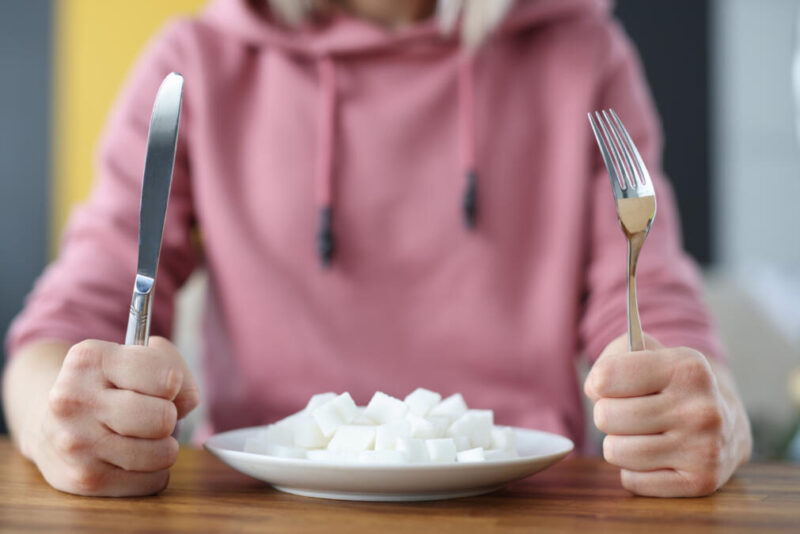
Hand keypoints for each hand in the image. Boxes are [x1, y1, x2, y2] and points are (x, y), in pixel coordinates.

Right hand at [32, 337, 199, 495]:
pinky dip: (152, 472)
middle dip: (168, 417)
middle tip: (150, 415)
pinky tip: (130, 458)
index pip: (168, 378)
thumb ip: (172, 365)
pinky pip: (153, 481)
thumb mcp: (135, 356)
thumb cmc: (108, 386)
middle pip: (164, 419)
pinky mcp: (85, 479)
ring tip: (140, 436)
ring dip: (163, 447)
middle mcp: (74, 400)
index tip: (157, 386)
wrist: (53, 425)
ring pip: (164, 454)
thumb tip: (186, 402)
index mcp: (90, 359)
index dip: (173, 384)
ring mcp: (76, 443)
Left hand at [584, 333, 749, 496]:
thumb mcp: (646, 352)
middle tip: (628, 413)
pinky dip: (632, 470)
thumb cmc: (669, 385)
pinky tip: (653, 456)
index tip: (614, 385)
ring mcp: (703, 448)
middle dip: (607, 415)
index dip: (599, 384)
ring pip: (616, 451)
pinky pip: (633, 480)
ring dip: (618, 444)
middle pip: (606, 416)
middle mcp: (700, 408)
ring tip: (640, 434)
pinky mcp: (701, 482)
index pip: (605, 377)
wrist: (726, 425)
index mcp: (686, 367)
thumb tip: (595, 389)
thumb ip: (611, 358)